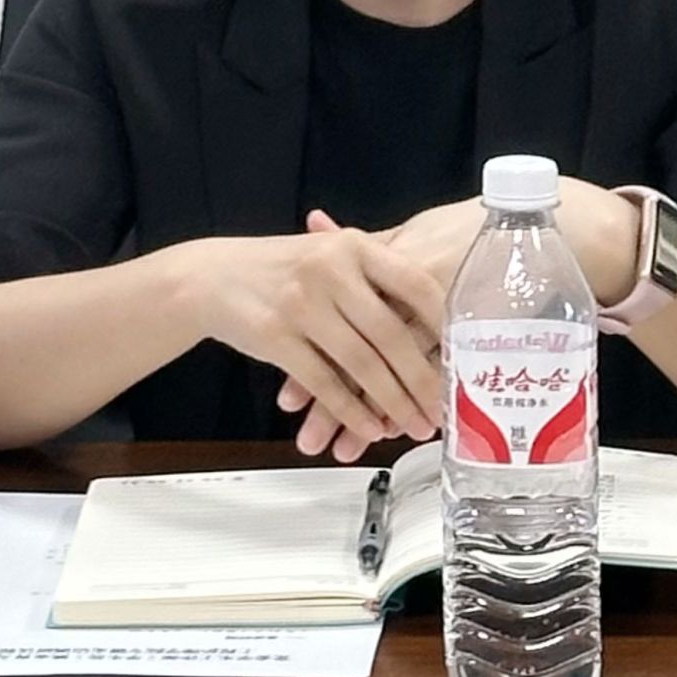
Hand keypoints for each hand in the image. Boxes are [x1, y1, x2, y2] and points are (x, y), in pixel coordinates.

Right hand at [276, 205, 475, 460]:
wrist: (212, 276)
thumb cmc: (282, 269)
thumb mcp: (330, 253)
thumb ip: (377, 270)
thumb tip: (440, 305)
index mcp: (353, 247)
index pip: (413, 283)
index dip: (444, 323)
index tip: (465, 354)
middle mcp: (330, 271)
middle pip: (391, 334)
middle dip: (422, 380)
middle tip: (444, 409)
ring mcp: (302, 305)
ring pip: (361, 364)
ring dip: (392, 403)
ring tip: (413, 426)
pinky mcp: (277, 338)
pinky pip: (324, 383)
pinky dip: (350, 411)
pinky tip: (369, 429)